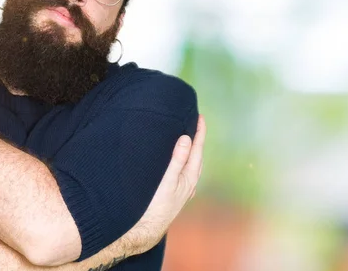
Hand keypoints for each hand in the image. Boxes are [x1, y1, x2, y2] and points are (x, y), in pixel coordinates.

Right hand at [123, 115, 205, 254]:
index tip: (200, 117)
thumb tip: (186, 139)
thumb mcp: (166, 180)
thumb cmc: (155, 205)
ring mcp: (183, 191)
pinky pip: (185, 175)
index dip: (199, 133)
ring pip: (192, 167)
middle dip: (198, 140)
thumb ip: (177, 160)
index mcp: (189, 177)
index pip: (197, 150)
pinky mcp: (175, 196)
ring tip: (190, 141)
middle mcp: (189, 184)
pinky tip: (181, 167)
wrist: (147, 230)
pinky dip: (185, 164)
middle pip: (197, 157)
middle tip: (196, 124)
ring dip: (192, 152)